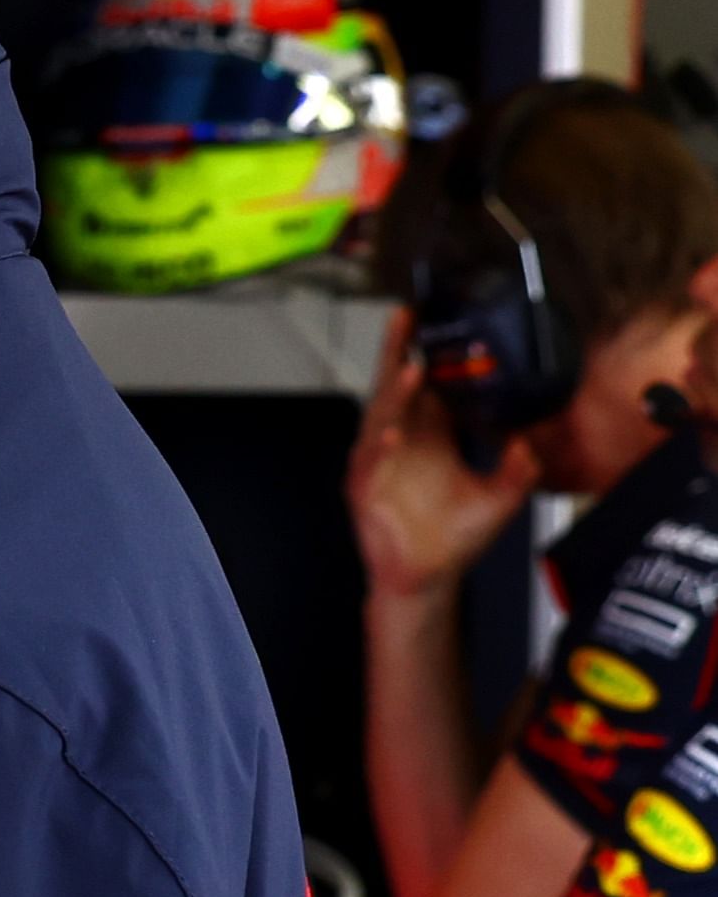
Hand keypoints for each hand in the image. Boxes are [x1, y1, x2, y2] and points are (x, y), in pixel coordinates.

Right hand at [348, 310, 539, 600]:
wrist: (426, 578)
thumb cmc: (452, 537)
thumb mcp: (497, 501)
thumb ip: (515, 473)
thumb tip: (530, 447)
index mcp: (430, 436)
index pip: (430, 387)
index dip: (432, 356)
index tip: (439, 325)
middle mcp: (402, 440)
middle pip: (398, 387)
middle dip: (399, 351)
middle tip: (406, 318)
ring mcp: (380, 461)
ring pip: (382, 416)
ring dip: (394, 394)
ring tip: (410, 370)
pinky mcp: (366, 487)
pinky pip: (370, 462)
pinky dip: (379, 447)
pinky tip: (391, 433)